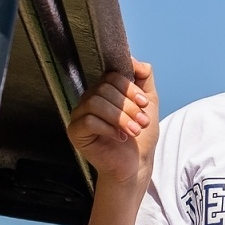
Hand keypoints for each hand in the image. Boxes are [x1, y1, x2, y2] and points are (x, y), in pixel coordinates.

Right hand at [66, 58, 157, 185]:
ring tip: (134, 131)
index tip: (144, 105)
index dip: (129, 88)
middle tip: (142, 123)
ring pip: (95, 103)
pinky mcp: (75, 132)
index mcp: (104, 90)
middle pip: (104, 89)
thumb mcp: (149, 102)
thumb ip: (144, 77)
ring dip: (120, 118)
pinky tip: (119, 138)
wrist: (136, 165)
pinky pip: (88, 121)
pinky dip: (108, 128)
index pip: (112, 76)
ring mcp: (79, 115)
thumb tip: (134, 60)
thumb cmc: (140, 136)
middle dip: (127, 106)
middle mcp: (89, 99)